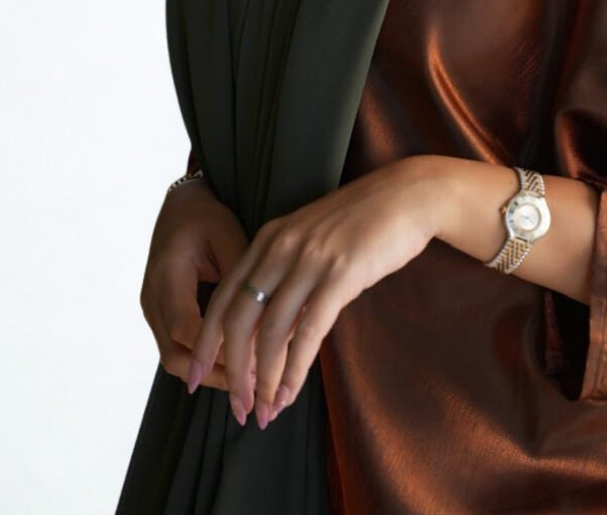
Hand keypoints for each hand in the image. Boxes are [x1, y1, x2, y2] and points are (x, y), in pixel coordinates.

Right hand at [140, 176, 249, 391]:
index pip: (186, 327)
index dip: (218, 352)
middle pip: (175, 355)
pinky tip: (237, 366)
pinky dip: (206, 360)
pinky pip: (180, 347)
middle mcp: (153, 299)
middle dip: (214, 375)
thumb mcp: (229, 237)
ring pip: (176, 358)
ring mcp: (153, 310)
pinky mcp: (162, 315)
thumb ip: (242, 278)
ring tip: (248, 386)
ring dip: (210, 374)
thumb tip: (273, 319)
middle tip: (252, 391)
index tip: (253, 366)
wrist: (181, 206)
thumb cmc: (208, 218)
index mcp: (166, 276)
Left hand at [188, 155, 438, 429]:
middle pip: (238, 319)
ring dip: (264, 379)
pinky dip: (295, 369)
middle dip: (232, 371)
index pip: (222, 297)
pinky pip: (308, 331)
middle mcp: (280, 247)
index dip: (206, 342)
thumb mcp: (313, 241)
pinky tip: (291, 393)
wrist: (408, 195)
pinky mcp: (340, 274)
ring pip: (270, 331)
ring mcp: (310, 259)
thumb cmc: (364, 222)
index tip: (198, 377)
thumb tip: (274, 332)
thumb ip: (288, 278)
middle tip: (237, 408)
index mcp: (269, 238)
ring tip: (265, 411)